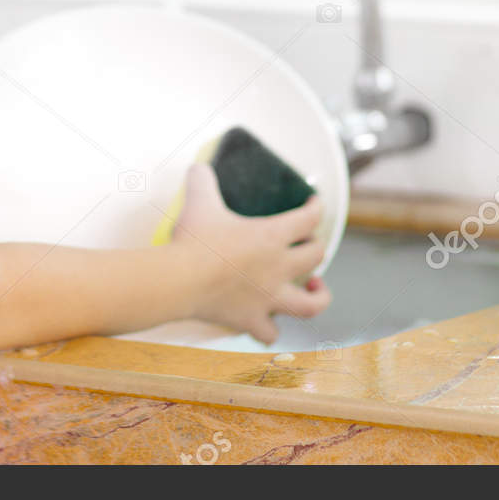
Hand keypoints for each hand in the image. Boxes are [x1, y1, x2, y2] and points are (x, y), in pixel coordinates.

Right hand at [170, 161, 331, 343]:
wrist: (179, 280)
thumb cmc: (193, 241)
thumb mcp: (199, 202)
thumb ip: (202, 180)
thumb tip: (198, 167)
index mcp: (271, 235)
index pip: (309, 219)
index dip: (316, 208)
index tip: (314, 204)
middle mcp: (278, 267)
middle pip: (316, 256)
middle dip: (316, 248)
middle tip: (306, 244)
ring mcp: (268, 297)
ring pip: (310, 304)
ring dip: (319, 296)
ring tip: (314, 287)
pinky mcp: (251, 319)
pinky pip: (269, 333)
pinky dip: (271, 329)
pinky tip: (268, 322)